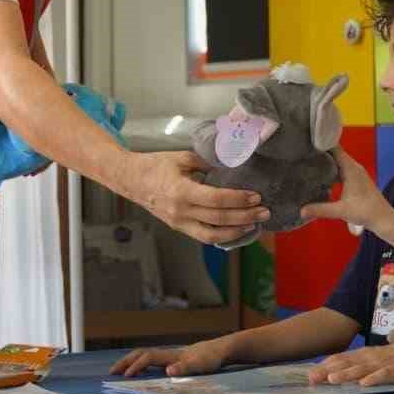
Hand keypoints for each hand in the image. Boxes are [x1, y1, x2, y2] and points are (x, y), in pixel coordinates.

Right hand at [109, 339, 228, 377]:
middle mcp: (167, 354)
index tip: (126, 378)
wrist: (220, 350)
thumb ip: (185, 368)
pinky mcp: (172, 359)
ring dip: (130, 362)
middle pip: (141, 354)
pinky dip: (139, 363)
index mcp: (172, 356)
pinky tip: (137, 371)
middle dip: (125, 362)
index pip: (148, 358)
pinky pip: (151, 360)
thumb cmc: (211, 359)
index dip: (136, 366)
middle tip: (111, 372)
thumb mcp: (201, 365)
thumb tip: (168, 370)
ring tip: (118, 371)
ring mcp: (169, 355)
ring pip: (145, 356)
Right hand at [123, 151, 268, 244]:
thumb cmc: (155, 165)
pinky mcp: (178, 227)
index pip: (216, 200)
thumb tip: (231, 166)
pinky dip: (222, 235)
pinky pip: (203, 236)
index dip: (238, 200)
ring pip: (212, 234)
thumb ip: (207, 163)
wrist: (130, 180)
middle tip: (264, 211)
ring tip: (254, 223)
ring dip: (236, 231)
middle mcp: (180, 211)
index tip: (255, 196)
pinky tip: (236, 229)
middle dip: (245, 216)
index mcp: (181, 191)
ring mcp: (179, 222)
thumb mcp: (182, 157)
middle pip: (219, 219)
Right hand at [300, 149, 390, 232]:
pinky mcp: (357, 179)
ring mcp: (356, 173)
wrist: (383, 219)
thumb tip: (300, 211)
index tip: (307, 142)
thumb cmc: (365, 212)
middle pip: (336, 154)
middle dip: (321, 152)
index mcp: (351, 169)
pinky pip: (342, 169)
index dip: (322, 143)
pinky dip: (332, 169)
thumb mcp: (341, 210)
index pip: (335, 149)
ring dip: (326, 161)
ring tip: (308, 161)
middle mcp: (354, 167)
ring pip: (339, 162)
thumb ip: (320, 209)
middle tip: (303, 152)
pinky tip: (321, 175)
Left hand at [308, 340, 393, 386]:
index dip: (323, 365)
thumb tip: (333, 373)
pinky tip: (364, 384)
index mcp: (362, 355)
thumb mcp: (372, 359)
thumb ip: (355, 365)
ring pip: (361, 369)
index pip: (339, 358)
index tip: (308, 374)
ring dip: (346, 374)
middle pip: (345, 364)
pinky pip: (383, 376)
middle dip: (328, 371)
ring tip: (332, 379)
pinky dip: (373, 379)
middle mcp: (369, 358)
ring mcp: (382, 364)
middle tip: (312, 378)